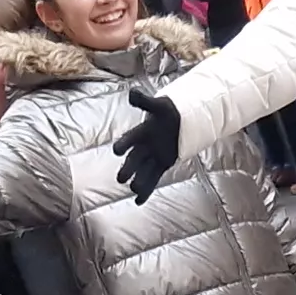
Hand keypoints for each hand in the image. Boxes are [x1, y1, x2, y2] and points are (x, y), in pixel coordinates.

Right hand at [111, 87, 181, 203]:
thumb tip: (132, 92)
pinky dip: (146, 191)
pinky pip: (152, 179)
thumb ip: (145, 101)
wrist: (178, 119)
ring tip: (134, 189)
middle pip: (134, 159)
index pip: (130, 139)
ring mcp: (151, 158)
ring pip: (142, 172)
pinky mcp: (161, 166)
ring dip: (138, 181)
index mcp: (141, 132)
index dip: (124, 144)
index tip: (117, 150)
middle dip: (128, 168)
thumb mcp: (159, 105)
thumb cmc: (166, 112)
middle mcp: (143, 147)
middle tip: (121, 178)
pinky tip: (138, 201)